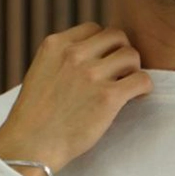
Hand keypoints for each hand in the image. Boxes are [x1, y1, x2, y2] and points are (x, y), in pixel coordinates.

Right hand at [0, 23, 151, 175]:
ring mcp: (91, 74)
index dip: (103, 46)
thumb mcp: (41, 73)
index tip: (103, 63)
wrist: (30, 146)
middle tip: (120, 74)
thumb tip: (90, 57)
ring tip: (127, 87)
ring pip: (131, 56)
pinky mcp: (108, 97)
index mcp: (55, 45)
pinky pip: (141, 79)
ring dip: (133, 70)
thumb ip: (62, 60)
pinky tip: (136, 97)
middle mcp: (74, 54)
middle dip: (121, 53)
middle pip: (116, 37)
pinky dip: (143, 87)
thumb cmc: (35, 117)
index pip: (93, 29)